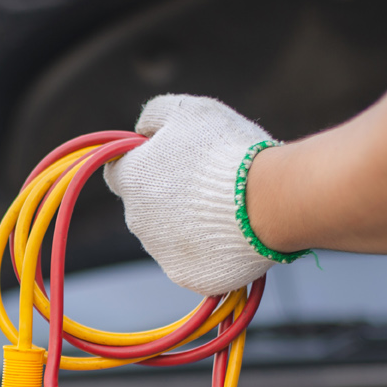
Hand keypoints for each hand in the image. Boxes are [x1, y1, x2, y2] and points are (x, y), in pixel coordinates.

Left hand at [104, 94, 301, 295]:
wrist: (266, 200)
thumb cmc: (225, 150)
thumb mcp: (187, 110)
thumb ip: (155, 115)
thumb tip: (142, 129)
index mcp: (131, 180)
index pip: (119, 172)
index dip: (143, 163)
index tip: (169, 159)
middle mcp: (137, 220)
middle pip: (147, 207)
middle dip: (170, 196)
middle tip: (209, 183)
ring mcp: (162, 253)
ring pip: (171, 236)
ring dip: (191, 223)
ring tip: (229, 207)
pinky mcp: (188, 277)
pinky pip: (196, 261)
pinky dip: (211, 250)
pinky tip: (234, 233)